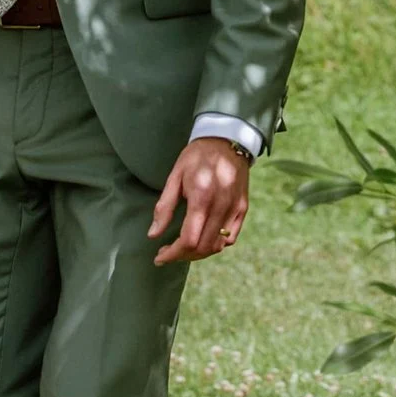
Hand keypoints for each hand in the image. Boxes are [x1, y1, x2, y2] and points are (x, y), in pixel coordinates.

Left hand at [149, 139, 250, 265]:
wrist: (226, 140)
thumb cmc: (196, 156)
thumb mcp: (175, 176)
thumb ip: (164, 207)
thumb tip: (153, 235)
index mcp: (201, 197)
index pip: (188, 239)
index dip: (172, 254)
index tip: (159, 256)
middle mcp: (221, 206)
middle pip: (203, 247)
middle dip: (182, 256)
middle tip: (168, 253)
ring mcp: (235, 209)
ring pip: (217, 246)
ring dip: (198, 253)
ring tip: (183, 248)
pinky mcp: (243, 208)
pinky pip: (231, 238)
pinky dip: (216, 245)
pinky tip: (202, 239)